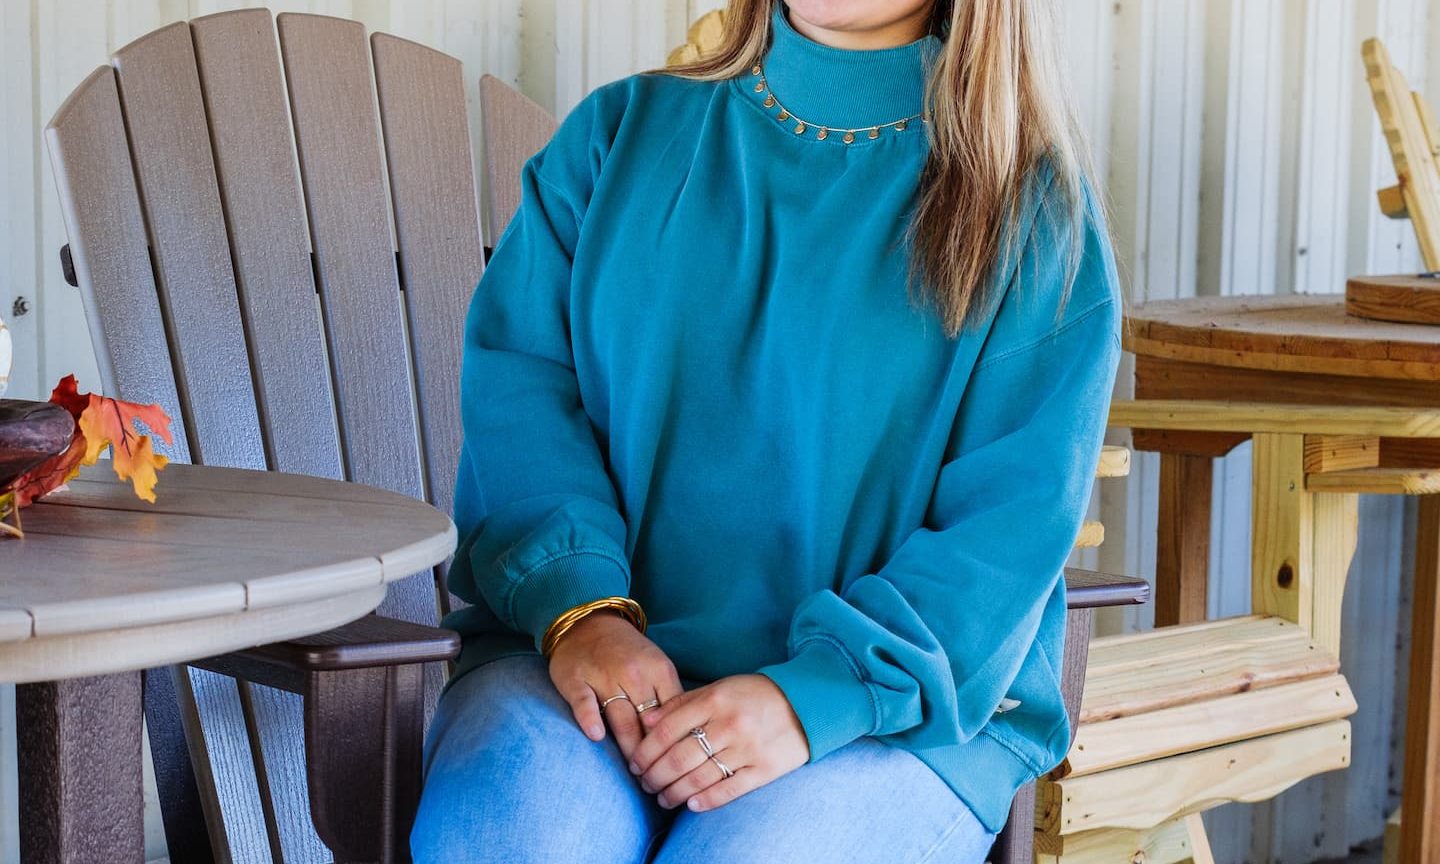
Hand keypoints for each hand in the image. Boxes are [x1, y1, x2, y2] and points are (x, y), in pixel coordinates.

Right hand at [547, 611, 683, 762]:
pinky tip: (597, 737)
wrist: (588, 622)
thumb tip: (688, 735)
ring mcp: (604, 676)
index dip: (677, 742)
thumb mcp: (656, 666)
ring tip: (636, 774)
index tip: (680, 767)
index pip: (673, 714)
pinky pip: (585, 703)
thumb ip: (669, 697)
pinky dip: (590, 719)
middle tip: (659, 782)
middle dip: (654, 755)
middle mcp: (633, 674)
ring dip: (629, 749)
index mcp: (659, 670)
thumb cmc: (627, 651)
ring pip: (621, 719)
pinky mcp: (577, 679)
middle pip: (647, 723)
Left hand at [628, 674, 807, 811]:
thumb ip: (683, 703)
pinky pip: (730, 789)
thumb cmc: (755, 694)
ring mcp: (748, 748)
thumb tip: (648, 721)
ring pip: (700, 777)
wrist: (806, 702)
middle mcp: (730, 724)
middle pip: (680, 758)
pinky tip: (691, 805)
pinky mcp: (766, 769)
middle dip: (655, 776)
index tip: (635, 764)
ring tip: (663, 798)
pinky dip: (707, 800)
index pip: (668, 729)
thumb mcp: (720, 688)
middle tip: (645, 784)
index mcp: (716, 699)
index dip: (646, 751)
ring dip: (674, 792)